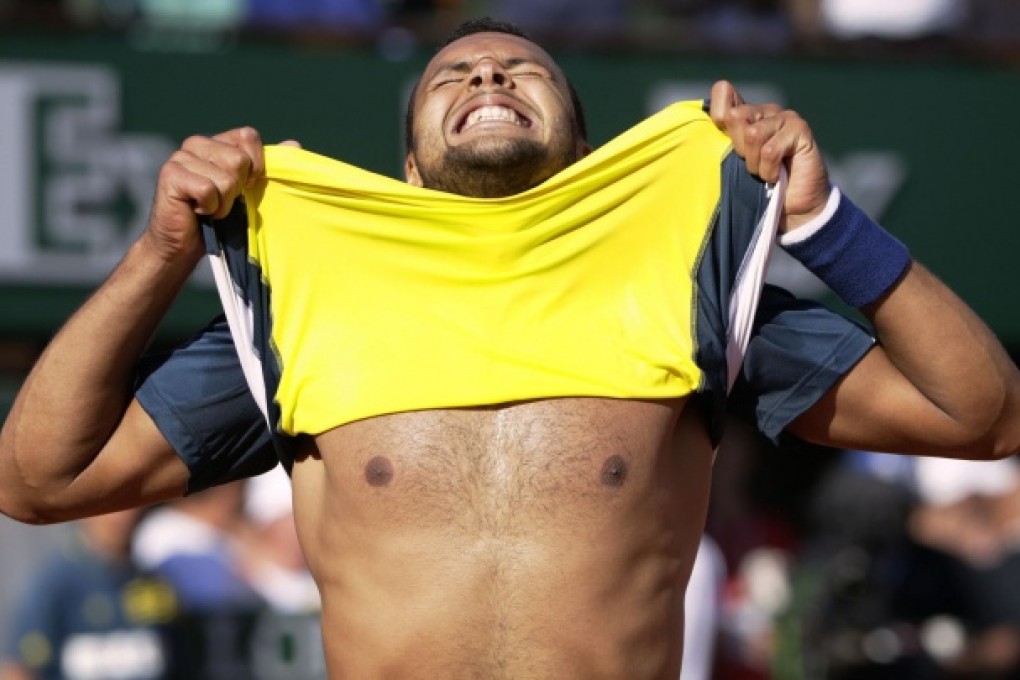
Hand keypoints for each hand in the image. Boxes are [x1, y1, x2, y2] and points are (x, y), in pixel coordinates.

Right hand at [144, 127, 267, 264]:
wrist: (186, 244)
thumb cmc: (223, 219)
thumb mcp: (250, 190)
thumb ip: (268, 167)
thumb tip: (294, 144)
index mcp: (218, 142)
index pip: (248, 136)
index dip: (256, 164)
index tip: (248, 186)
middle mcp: (197, 144)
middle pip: (239, 160)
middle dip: (239, 189)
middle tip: (224, 200)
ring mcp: (181, 157)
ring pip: (226, 178)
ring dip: (224, 202)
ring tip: (212, 208)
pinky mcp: (171, 174)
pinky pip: (208, 190)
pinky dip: (210, 208)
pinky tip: (199, 211)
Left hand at [708, 80, 830, 231]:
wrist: (793, 207)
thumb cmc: (759, 187)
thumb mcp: (732, 164)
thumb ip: (720, 141)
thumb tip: (710, 121)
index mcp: (745, 114)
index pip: (723, 92)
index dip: (718, 117)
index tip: (727, 144)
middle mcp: (765, 111)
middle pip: (735, 117)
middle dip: (739, 149)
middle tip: (751, 165)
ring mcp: (784, 117)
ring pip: (753, 134)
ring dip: (754, 163)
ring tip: (764, 172)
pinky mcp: (800, 129)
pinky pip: (770, 150)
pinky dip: (769, 170)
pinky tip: (777, 176)